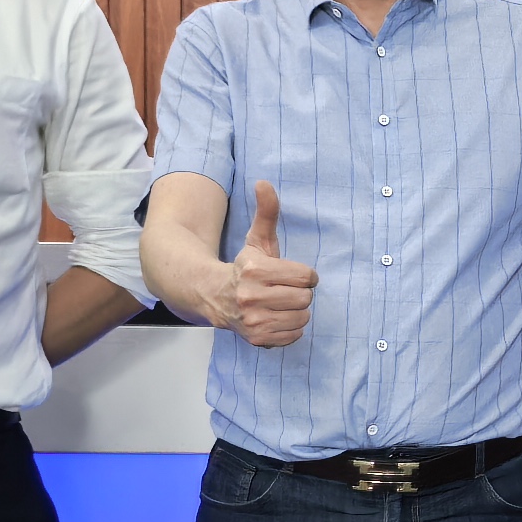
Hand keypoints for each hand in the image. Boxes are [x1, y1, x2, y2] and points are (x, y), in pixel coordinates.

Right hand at [227, 180, 315, 347]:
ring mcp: (254, 321)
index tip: (292, 274)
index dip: (304, 275)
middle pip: (305, 298)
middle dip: (300, 293)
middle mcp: (251, 297)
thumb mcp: (256, 240)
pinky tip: (277, 317)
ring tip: (281, 304)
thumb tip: (264, 182)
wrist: (215, 297)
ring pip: (302, 317)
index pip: (306, 276)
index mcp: (255, 270)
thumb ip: (267, 212)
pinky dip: (291, 327)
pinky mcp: (257, 339)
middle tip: (285, 290)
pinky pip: (294, 335)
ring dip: (297, 311)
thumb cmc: (244, 267)